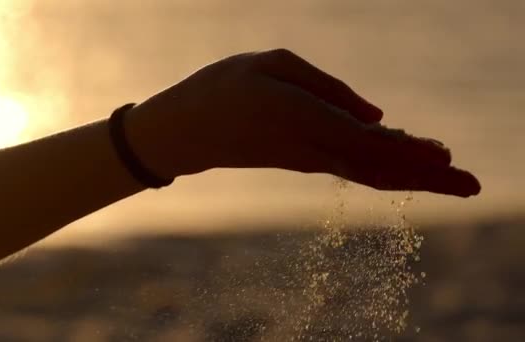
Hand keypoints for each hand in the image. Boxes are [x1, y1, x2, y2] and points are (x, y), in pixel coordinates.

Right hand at [124, 49, 480, 196]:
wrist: (186, 131)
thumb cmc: (223, 88)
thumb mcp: (273, 65)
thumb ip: (328, 88)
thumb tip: (377, 117)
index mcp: (303, 119)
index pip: (368, 143)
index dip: (411, 151)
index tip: (447, 158)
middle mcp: (311, 148)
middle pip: (379, 168)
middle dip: (427, 177)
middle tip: (473, 186)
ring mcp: (308, 160)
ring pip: (371, 172)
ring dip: (414, 176)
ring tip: (452, 178)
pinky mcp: (304, 161)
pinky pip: (354, 168)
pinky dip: (387, 168)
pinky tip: (407, 163)